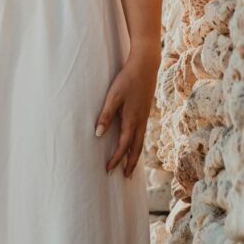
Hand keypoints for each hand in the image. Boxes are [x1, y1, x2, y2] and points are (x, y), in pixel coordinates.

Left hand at [94, 51, 159, 178]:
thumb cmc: (127, 80)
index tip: (108, 170)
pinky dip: (138, 143)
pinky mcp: (145, 111)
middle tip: (125, 177)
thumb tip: (98, 134)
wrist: (146, 66)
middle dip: (130, 163)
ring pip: (141, 142)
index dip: (116, 159)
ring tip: (131, 165)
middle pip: (136, 149)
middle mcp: (140, 122)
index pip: (123, 146)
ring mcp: (145, 117)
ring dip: (135, 155)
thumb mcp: (113, 96)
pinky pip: (142, 134)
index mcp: (132, 120)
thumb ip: (105, 115)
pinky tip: (134, 142)